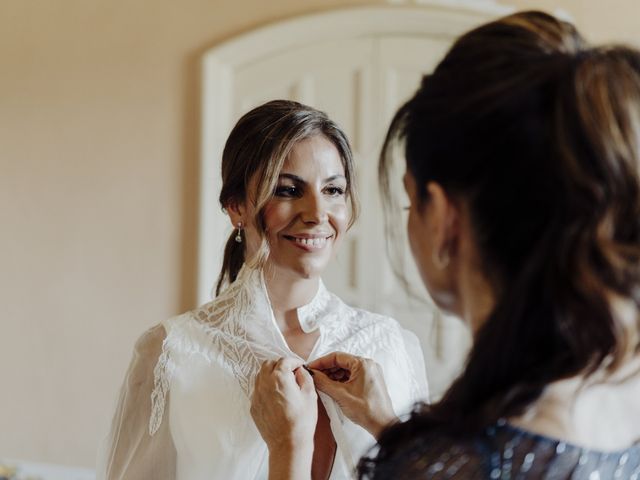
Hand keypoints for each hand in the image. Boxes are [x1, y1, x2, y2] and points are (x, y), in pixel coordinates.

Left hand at [250, 358, 316, 479]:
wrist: (288, 444)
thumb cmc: (301, 421)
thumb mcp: (310, 395)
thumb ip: (305, 377)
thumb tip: (300, 371)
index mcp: (279, 378)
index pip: (284, 360)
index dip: (294, 361)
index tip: (300, 367)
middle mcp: (264, 384)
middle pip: (268, 364)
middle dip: (280, 365)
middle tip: (290, 372)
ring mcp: (256, 396)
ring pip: (260, 376)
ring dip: (270, 375)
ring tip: (283, 384)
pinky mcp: (254, 407)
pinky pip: (257, 390)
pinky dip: (266, 388)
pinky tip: (276, 397)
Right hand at [308, 352, 397, 437]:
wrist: (383, 425)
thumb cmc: (368, 410)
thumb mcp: (341, 395)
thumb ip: (324, 382)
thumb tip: (313, 374)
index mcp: (363, 364)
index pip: (336, 356)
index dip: (321, 362)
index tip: (311, 368)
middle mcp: (368, 365)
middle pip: (341, 362)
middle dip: (326, 369)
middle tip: (314, 377)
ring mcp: (369, 373)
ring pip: (346, 369)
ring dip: (333, 375)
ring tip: (322, 383)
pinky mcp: (369, 381)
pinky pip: (352, 376)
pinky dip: (341, 380)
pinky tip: (332, 387)